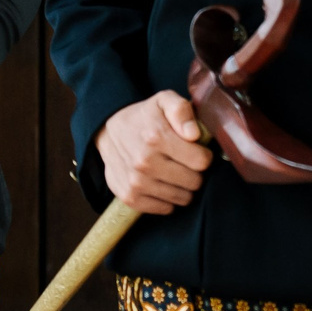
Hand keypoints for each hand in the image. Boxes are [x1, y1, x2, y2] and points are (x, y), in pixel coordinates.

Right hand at [93, 91, 211, 213]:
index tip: (195, 150)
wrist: (107, 134)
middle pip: (195, 182)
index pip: (201, 162)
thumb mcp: (162, 101)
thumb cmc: (143, 118)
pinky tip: (161, 183)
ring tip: (172, 171)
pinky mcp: (130, 197)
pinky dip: (167, 199)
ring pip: (183, 198)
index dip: (203, 155)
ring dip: (182, 187)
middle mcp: (145, 162)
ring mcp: (137, 182)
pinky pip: (166, 209)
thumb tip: (194, 134)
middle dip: (194, 172)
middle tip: (183, 162)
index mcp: (156, 137)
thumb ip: (181, 110)